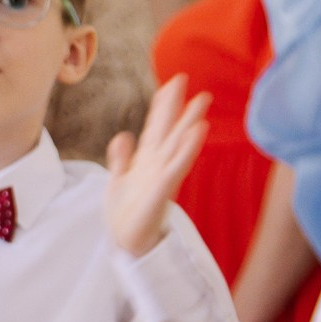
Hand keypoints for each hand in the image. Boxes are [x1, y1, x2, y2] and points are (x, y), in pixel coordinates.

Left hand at [103, 76, 210, 257]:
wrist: (126, 242)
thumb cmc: (126, 213)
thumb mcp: (118, 180)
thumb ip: (121, 158)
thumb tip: (123, 135)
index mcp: (146, 160)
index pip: (156, 127)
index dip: (162, 105)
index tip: (170, 82)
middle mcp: (157, 164)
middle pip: (169, 129)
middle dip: (178, 106)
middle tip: (186, 79)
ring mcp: (162, 176)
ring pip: (177, 143)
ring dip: (190, 122)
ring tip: (202, 101)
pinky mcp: (163, 190)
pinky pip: (176, 166)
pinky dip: (187, 149)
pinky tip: (197, 132)